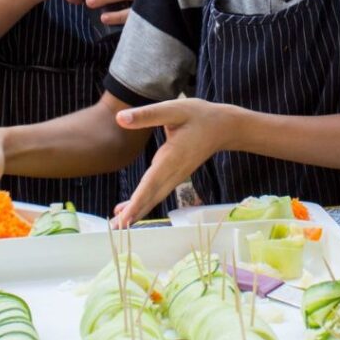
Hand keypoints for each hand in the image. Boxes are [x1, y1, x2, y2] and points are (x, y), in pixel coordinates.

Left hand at [113, 98, 241, 225]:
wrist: (224, 127)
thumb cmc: (199, 116)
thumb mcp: (173, 109)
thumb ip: (147, 115)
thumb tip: (120, 118)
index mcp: (172, 156)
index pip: (151, 182)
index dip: (137, 201)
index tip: (125, 218)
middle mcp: (174, 171)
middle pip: (152, 196)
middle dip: (134, 214)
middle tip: (115, 230)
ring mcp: (176, 176)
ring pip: (155, 197)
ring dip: (137, 211)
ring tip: (118, 225)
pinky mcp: (176, 176)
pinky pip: (158, 193)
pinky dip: (144, 203)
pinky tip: (130, 209)